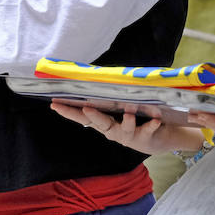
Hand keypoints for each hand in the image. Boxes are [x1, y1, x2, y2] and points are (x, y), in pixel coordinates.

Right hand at [49, 103, 203, 155]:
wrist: (160, 138)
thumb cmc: (137, 119)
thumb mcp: (120, 108)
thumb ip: (109, 97)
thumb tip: (94, 76)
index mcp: (104, 122)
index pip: (83, 116)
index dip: (68, 111)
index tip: (54, 104)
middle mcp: (113, 130)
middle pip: (100, 124)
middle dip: (93, 116)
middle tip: (85, 109)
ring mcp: (128, 136)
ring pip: (125, 128)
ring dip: (126, 121)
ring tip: (129, 112)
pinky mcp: (145, 138)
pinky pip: (148, 130)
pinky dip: (151, 124)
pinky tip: (155, 119)